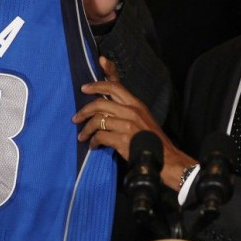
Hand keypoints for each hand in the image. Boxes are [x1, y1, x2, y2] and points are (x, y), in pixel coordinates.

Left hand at [73, 58, 194, 190]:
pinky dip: (93, 141)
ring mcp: (126, 124)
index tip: (84, 86)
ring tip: (82, 136)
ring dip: (86, 129)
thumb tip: (108, 107)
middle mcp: (131, 110)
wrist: (164, 158)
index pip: (115, 86)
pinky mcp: (122, 139)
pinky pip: (100, 136)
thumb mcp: (143, 118)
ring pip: (97, 120)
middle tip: (76, 117)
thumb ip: (127, 109)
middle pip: (100, 102)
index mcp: (136, 104)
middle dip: (84, 110)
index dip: (98, 83)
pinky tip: (93, 145)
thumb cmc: (152, 139)